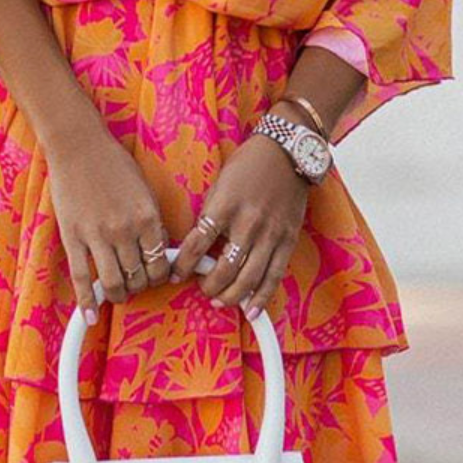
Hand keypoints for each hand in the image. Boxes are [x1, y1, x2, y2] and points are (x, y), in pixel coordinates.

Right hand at [47, 127, 171, 324]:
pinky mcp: (73, 238)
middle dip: (141, 286)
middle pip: (139, 277)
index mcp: (147, 217)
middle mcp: (125, 231)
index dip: (161, 276)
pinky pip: (81, 278)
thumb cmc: (113, 164)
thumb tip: (158, 251)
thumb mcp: (144, 190)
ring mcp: (97, 236)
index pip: (161, 263)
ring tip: (119, 294)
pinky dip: (87, 302)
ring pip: (113, 283)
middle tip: (138, 284)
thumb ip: (152, 221)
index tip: (157, 278)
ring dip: (119, 295)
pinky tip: (91, 316)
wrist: (78, 146)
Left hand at [170, 128, 309, 320]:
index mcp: (224, 207)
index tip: (175, 275)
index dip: (183, 266)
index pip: (197, 245)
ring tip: (220, 300)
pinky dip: (261, 297)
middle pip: (224, 269)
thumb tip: (196, 245)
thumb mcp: (219, 184)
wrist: (286, 152)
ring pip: (248, 278)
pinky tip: (250, 310)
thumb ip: (210, 214)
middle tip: (203, 290)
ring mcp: (270, 234)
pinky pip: (274, 275)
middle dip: (209, 286)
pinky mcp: (288, 239)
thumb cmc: (248, 165)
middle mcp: (247, 223)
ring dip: (231, 296)